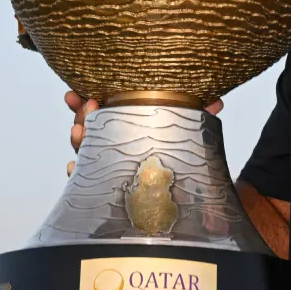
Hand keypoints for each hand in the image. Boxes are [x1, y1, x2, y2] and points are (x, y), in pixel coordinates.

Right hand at [64, 91, 223, 175]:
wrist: (180, 196)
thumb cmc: (174, 159)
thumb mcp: (184, 133)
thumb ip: (196, 117)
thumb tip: (217, 102)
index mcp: (125, 128)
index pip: (100, 111)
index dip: (83, 102)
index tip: (73, 93)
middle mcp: (111, 145)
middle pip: (88, 128)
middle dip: (81, 115)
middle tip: (89, 105)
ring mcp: (107, 166)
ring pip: (85, 150)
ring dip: (79, 138)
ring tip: (79, 131)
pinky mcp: (107, 187)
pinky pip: (85, 179)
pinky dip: (76, 172)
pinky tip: (73, 166)